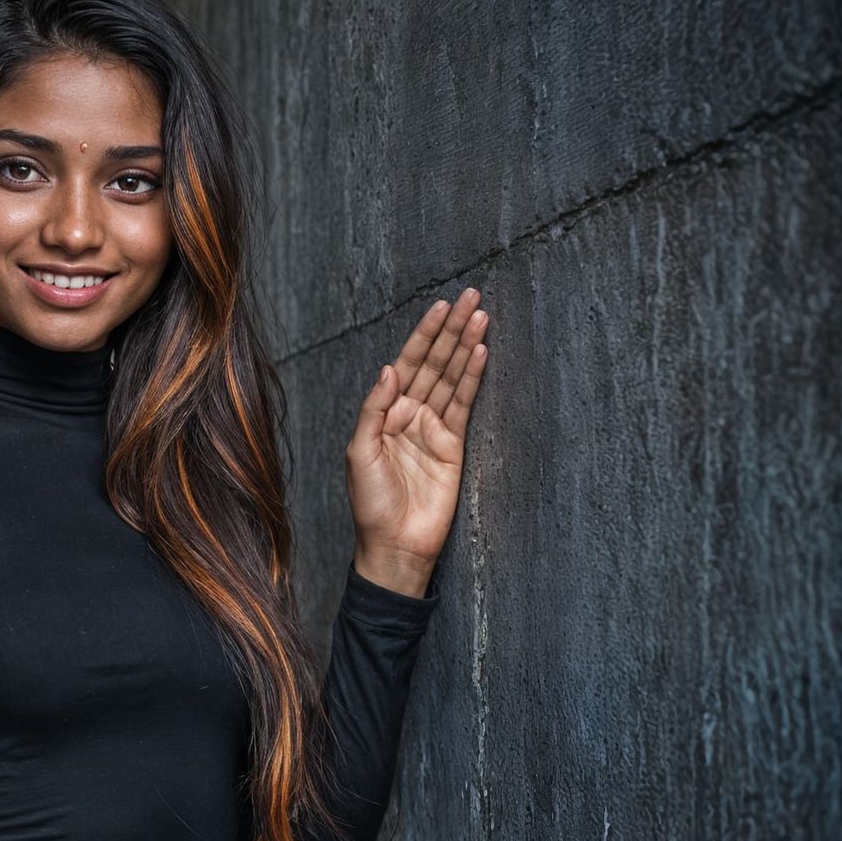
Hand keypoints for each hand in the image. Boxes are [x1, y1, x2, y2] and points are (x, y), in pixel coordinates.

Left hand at [347, 287, 489, 593]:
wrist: (395, 543)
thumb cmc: (370, 503)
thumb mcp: (359, 453)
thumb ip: (373, 410)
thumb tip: (389, 369)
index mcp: (383, 414)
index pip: (406, 365)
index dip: (422, 336)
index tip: (439, 307)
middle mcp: (409, 415)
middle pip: (433, 364)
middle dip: (450, 331)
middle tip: (471, 297)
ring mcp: (433, 429)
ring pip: (452, 378)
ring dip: (465, 347)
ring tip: (481, 316)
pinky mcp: (454, 445)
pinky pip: (465, 405)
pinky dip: (473, 378)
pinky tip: (481, 353)